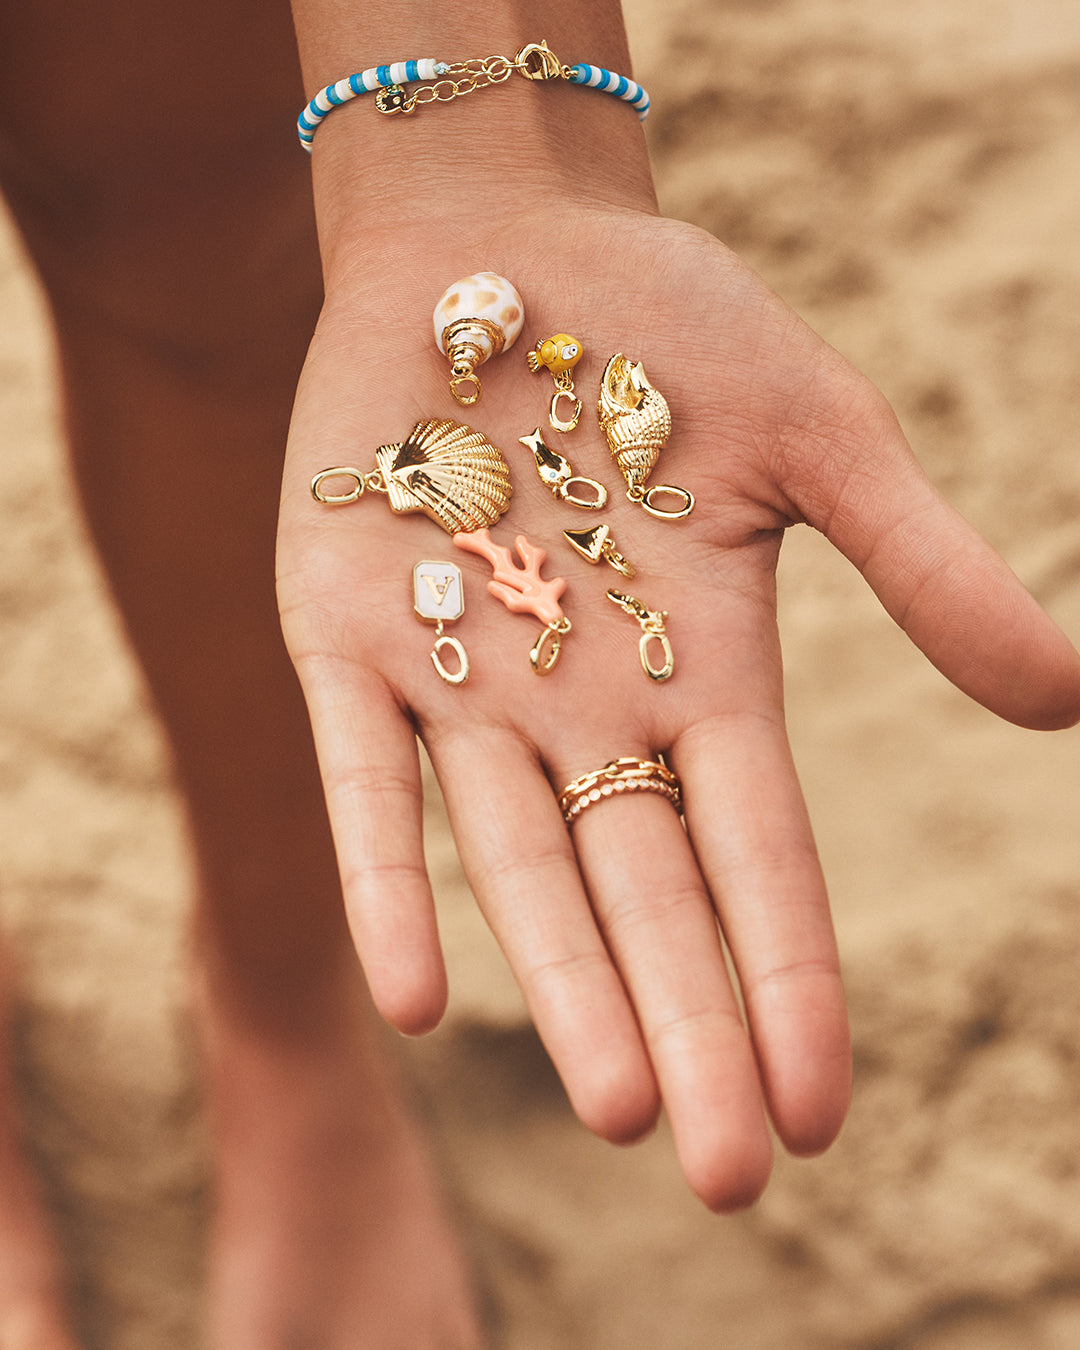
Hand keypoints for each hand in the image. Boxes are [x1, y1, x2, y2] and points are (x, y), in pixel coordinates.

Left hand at [276, 203, 1079, 1210]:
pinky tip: (414, 998)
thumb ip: (926, 565)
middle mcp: (586, 707)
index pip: (756, 857)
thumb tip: (1070, 701)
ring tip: (619, 1111)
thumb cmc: (671, 331)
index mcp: (703, 672)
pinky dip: (390, 882)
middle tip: (728, 1174)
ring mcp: (461, 683)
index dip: (788, 979)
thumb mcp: (822, 438)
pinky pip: (369, 785)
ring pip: (515, 866)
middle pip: (642, 894)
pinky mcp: (348, 639)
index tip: (820, 1111)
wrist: (499, 248)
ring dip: (563, 985)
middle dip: (686, 1027)